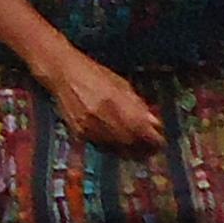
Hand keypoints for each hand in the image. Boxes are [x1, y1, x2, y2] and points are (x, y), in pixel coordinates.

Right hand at [36, 45, 163, 152]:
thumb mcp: (120, 84)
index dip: (153, 138)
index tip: (161, 141)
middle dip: (143, 147)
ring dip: (129, 149)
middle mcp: (101, 115)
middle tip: (152, 148)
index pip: (140, 127)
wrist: (62, 73)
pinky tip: (118, 145)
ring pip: (115, 147)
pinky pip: (100, 146)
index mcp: (114, 100)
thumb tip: (154, 122)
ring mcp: (88, 126)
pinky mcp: (78, 133)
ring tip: (138, 147)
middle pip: (129, 141)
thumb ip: (136, 104)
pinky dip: (111, 147)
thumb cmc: (93, 73)